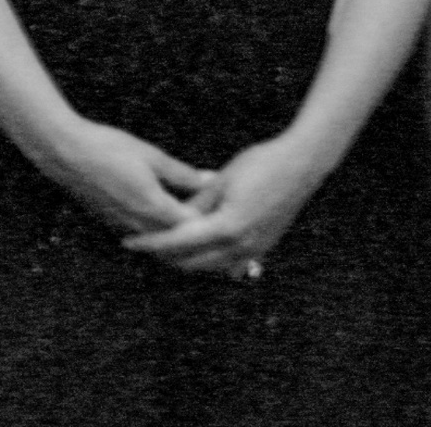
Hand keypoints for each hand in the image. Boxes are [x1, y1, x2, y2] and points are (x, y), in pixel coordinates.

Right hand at [35, 118, 213, 236]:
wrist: (66, 153)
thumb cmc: (109, 148)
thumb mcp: (152, 155)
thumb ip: (182, 173)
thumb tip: (209, 181)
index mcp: (153, 207)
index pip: (191, 228)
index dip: (211, 224)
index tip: (228, 218)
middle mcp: (139, 224)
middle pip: (177, 244)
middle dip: (197, 240)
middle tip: (218, 235)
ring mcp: (123, 226)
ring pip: (158, 243)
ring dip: (177, 240)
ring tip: (198, 232)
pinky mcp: (112, 222)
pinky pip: (141, 237)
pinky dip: (157, 235)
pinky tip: (165, 224)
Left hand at [118, 133, 326, 275]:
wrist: (301, 164)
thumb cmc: (261, 163)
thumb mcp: (221, 180)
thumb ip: (196, 204)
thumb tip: (173, 219)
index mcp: (226, 227)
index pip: (178, 242)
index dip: (151, 243)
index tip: (129, 241)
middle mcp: (240, 246)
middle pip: (192, 262)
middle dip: (166, 257)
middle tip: (144, 247)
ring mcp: (255, 249)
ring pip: (211, 267)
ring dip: (188, 261)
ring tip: (166, 249)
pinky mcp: (264, 246)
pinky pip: (231, 263)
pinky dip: (211, 260)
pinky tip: (199, 252)